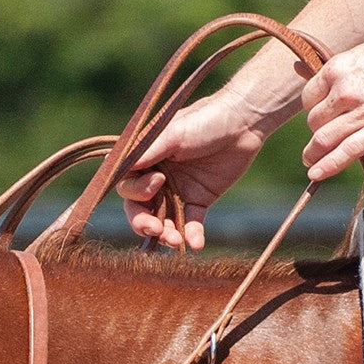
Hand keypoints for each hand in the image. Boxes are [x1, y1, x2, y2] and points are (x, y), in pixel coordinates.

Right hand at [117, 93, 267, 249]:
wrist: (245, 120)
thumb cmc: (206, 119)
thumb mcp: (173, 133)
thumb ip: (147, 153)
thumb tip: (117, 169)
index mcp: (146, 161)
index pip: (128, 187)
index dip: (136, 193)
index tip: (156, 185)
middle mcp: (157, 179)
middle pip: (141, 210)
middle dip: (145, 223)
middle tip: (155, 230)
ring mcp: (177, 192)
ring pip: (163, 222)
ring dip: (166, 234)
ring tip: (176, 241)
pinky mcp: (199, 200)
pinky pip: (190, 224)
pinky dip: (192, 236)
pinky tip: (195, 244)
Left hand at [302, 29, 363, 178]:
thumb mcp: (362, 53)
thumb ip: (334, 70)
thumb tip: (297, 68)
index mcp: (338, 69)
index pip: (308, 99)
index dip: (314, 107)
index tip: (321, 112)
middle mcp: (345, 92)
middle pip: (314, 122)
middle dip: (317, 129)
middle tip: (324, 132)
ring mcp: (361, 113)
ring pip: (322, 141)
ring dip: (313, 154)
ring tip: (311, 159)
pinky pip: (344, 154)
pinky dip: (326, 167)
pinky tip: (316, 174)